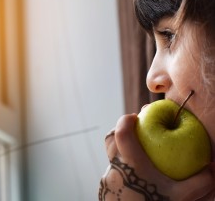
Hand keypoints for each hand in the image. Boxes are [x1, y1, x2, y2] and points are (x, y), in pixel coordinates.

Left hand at [99, 114, 214, 200]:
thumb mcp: (181, 198)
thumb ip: (198, 182)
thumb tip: (211, 169)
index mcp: (130, 164)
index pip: (120, 133)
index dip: (125, 120)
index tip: (134, 116)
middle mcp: (114, 170)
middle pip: (110, 141)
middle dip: (121, 133)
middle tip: (135, 133)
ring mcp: (106, 181)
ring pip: (111, 158)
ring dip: (122, 154)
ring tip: (138, 159)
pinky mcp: (104, 191)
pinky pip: (111, 173)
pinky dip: (121, 170)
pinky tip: (135, 180)